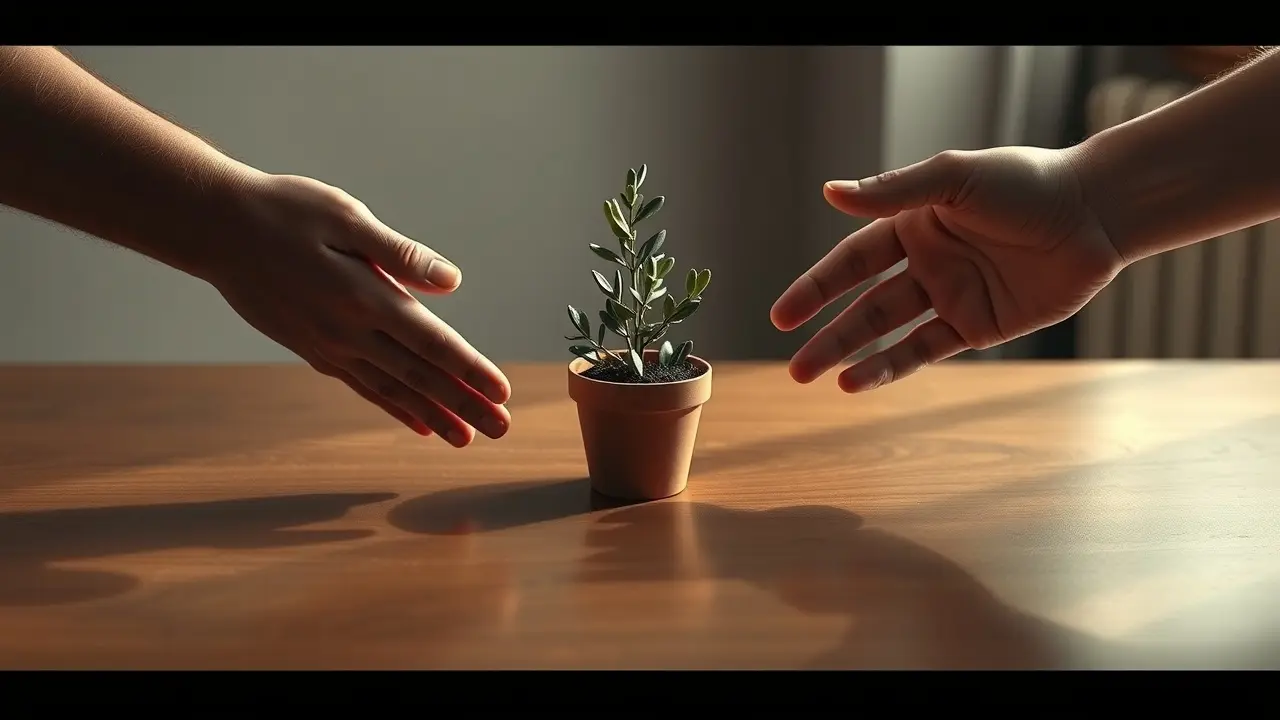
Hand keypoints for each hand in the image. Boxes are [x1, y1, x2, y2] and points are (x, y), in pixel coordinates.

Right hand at [203, 172, 511, 445]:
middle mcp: (349, 331)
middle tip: (501, 430)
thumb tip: (450, 281)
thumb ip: (400, 254)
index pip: (431, 342)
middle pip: (419, 376)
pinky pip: (363, 387)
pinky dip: (394, 407)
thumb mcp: (345, 217)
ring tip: (466, 439)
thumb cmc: (285, 211)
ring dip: (433, 415)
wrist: (215, 229)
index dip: (469, 370)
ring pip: (392, 390)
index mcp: (365, 297)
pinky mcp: (314, 349)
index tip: (502, 392)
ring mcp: (329, 346)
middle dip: (464, 405)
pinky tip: (417, 423)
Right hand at [771, 147, 1123, 391]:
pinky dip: (891, 367)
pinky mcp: (979, 327)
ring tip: (811, 377)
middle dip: (825, 334)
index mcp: (914, 224)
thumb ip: (893, 192)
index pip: (851, 261)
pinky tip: (858, 382)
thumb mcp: (955, 178)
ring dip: (849, 355)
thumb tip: (830, 191)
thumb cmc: (1027, 183)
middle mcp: (926, 263)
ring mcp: (951, 297)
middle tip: (793, 366)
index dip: (816, 287)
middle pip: (863, 304)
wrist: (1096, 214)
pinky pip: (926, 350)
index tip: (782, 315)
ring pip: (887, 332)